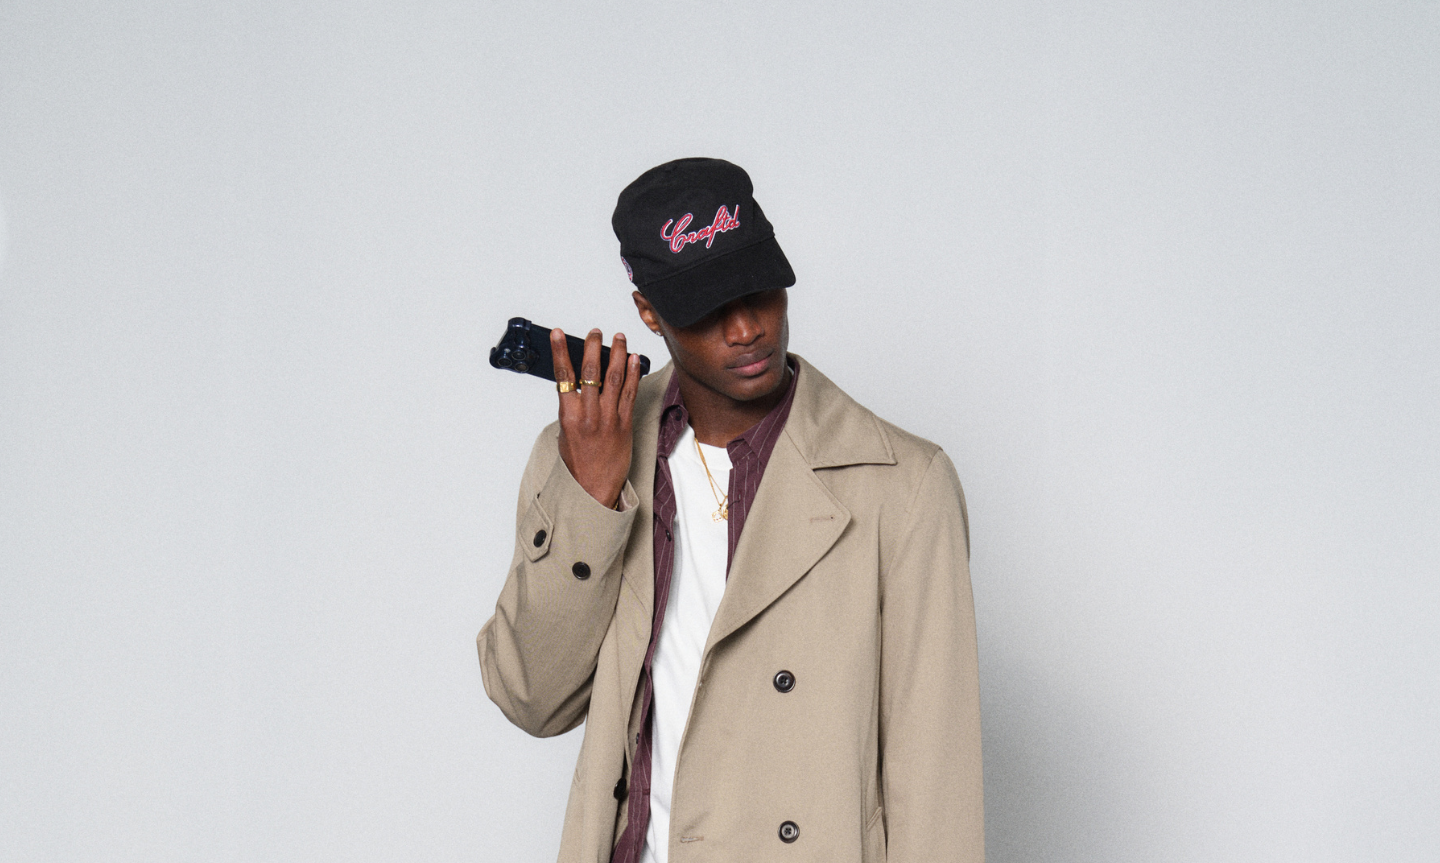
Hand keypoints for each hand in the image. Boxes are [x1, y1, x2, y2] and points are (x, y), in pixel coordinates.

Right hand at [551, 327, 641, 507]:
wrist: (594, 487)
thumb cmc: (578, 463)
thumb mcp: (565, 433)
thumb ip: (570, 409)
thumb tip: (574, 387)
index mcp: (569, 416)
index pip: (563, 376)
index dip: (561, 352)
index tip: (559, 334)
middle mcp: (589, 415)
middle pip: (591, 372)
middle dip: (593, 348)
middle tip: (596, 332)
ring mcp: (609, 418)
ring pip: (613, 378)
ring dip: (616, 355)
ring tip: (618, 338)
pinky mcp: (625, 424)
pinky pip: (630, 393)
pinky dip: (633, 374)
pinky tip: (633, 359)